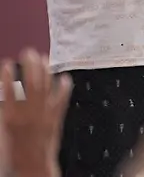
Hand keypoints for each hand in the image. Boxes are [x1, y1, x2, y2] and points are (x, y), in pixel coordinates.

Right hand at [1, 49, 71, 176]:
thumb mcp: (2, 131)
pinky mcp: (56, 119)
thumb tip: (5, 94)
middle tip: (28, 52)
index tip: (7, 63)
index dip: (7, 75)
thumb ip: (4, 110)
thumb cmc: (13, 152)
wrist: (32, 167)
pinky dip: (63, 87)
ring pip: (46, 87)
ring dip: (45, 71)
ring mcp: (44, 115)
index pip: (8, 90)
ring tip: (43, 58)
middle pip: (30, 83)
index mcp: (11, 117)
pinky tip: (64, 77)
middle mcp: (28, 113)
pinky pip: (62, 100)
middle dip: (30, 65)